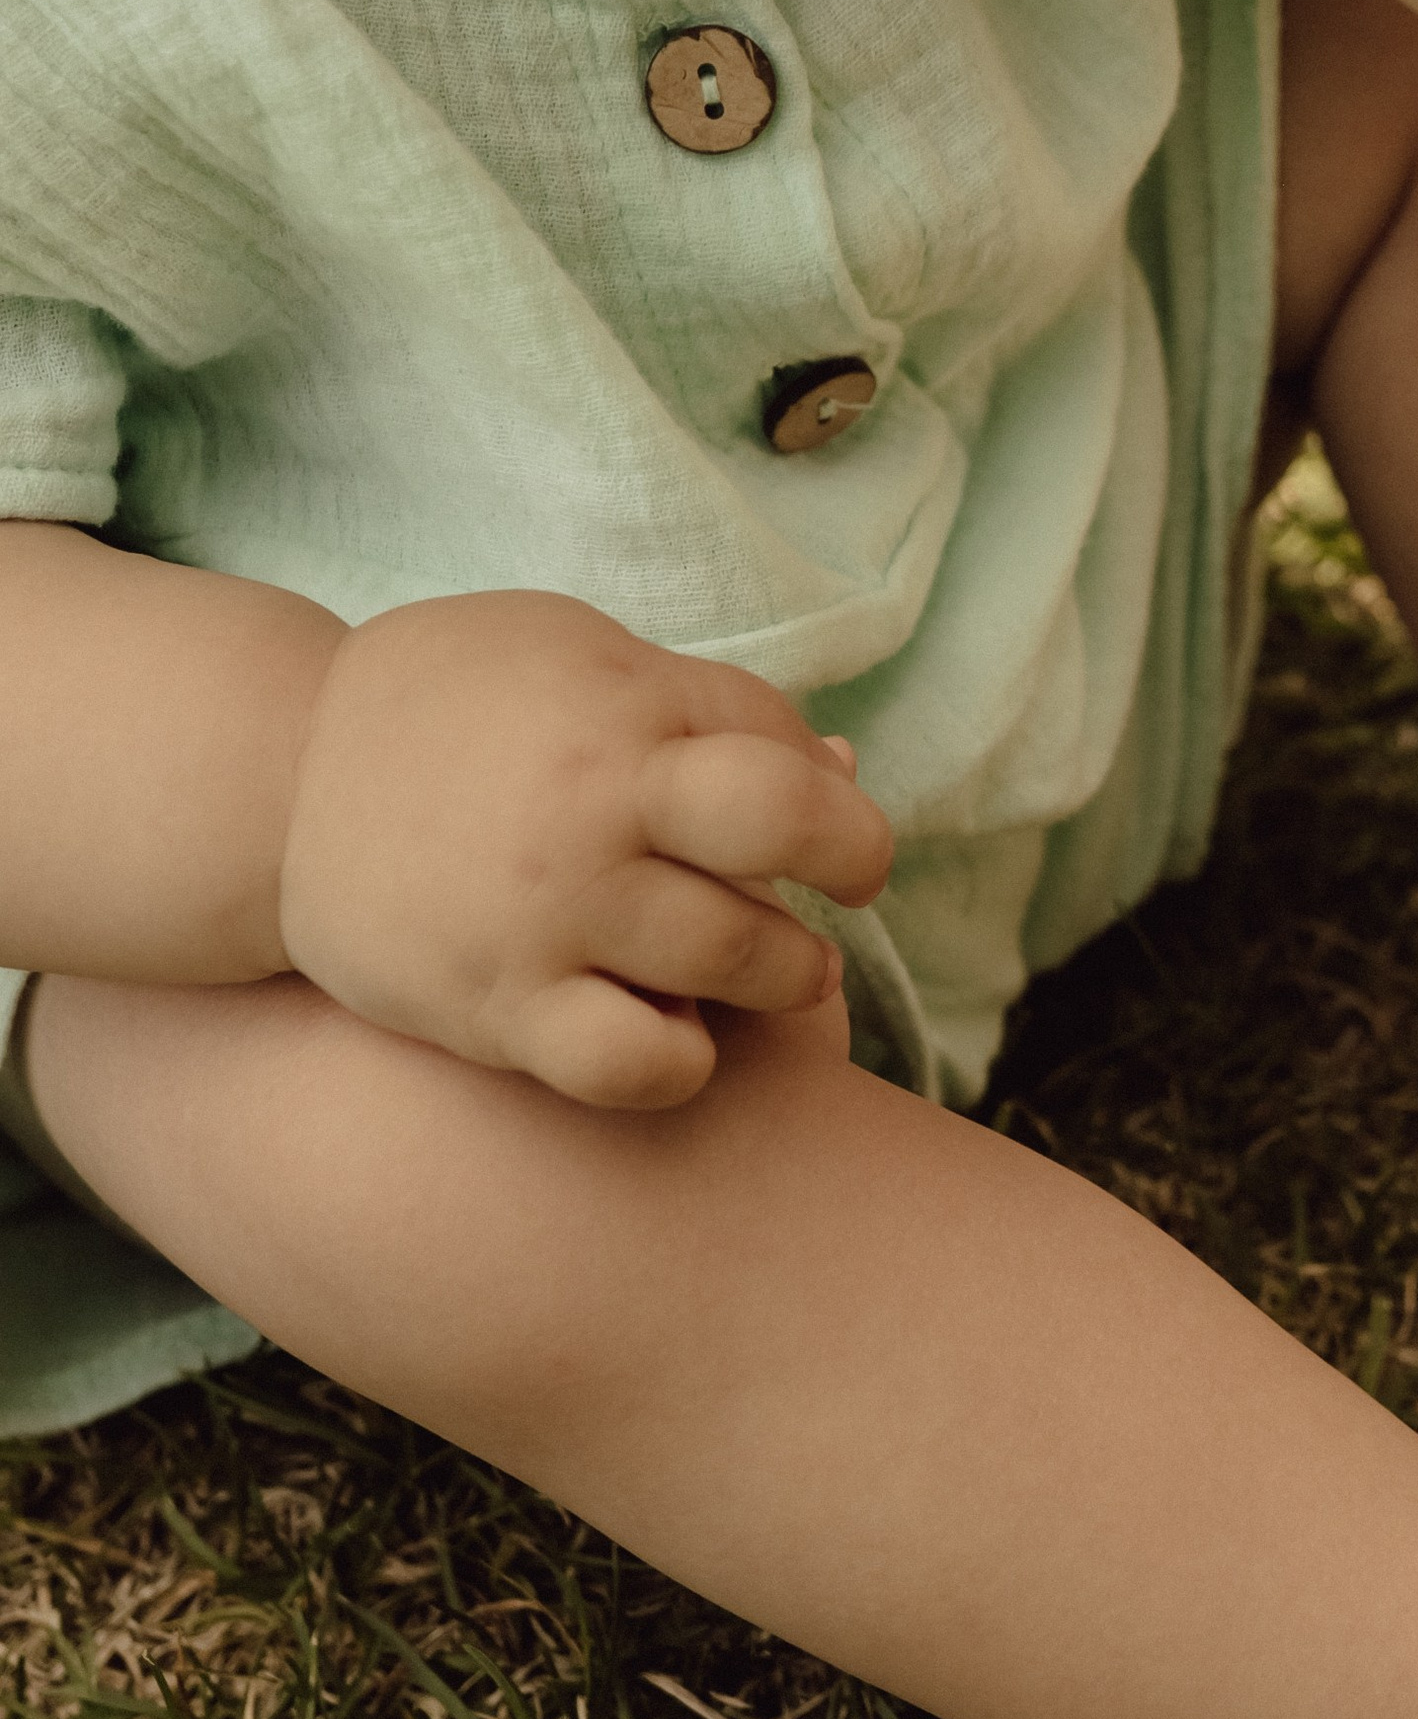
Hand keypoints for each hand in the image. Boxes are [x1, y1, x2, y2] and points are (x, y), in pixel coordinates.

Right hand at [276, 591, 894, 1106]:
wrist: (270, 784)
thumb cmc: (444, 707)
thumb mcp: (572, 655)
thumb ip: (703, 702)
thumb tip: (842, 766)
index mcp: (622, 709)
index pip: (787, 755)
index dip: (838, 805)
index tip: (838, 842)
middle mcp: (595, 807)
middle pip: (785, 834)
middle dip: (846, 867)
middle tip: (830, 897)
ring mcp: (549, 913)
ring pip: (737, 958)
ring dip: (781, 972)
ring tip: (762, 971)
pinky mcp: (500, 1006)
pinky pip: (636, 1064)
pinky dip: (681, 1061)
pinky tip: (675, 1037)